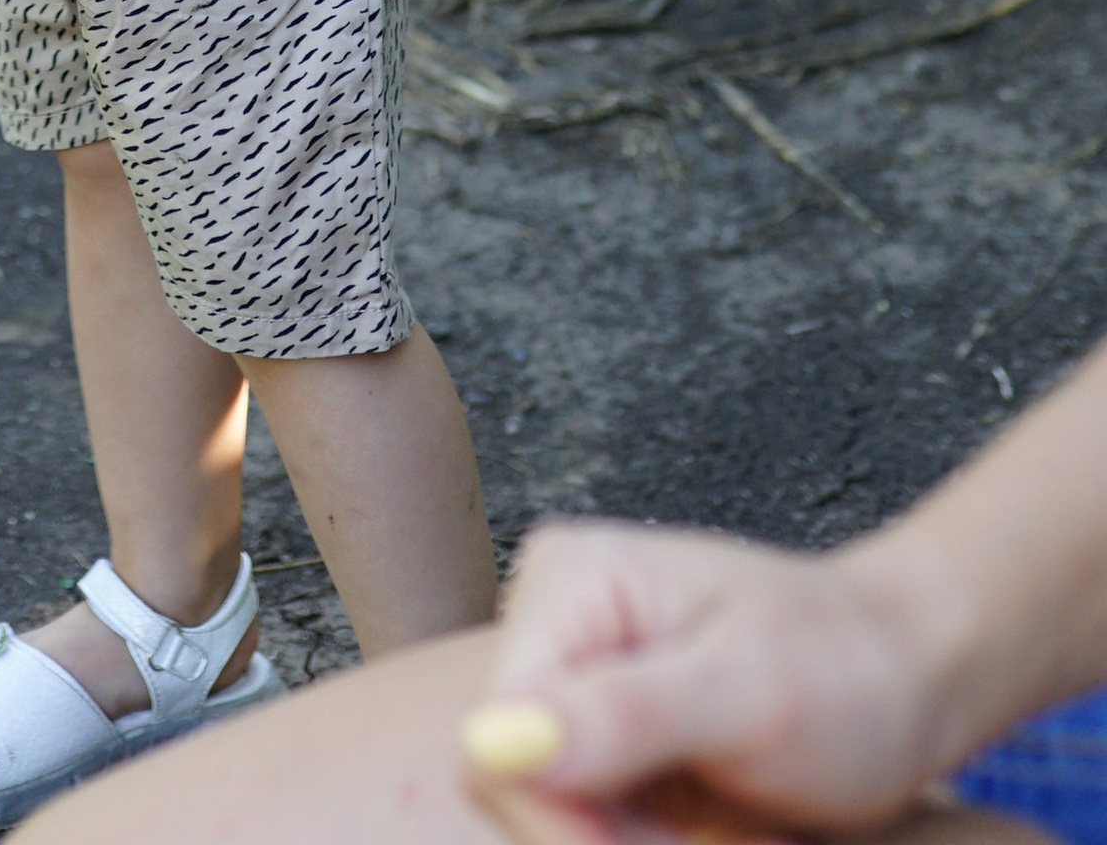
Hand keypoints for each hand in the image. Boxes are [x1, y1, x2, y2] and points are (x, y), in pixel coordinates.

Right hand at [463, 522, 939, 837]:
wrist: (911, 677)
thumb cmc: (847, 668)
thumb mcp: (744, 696)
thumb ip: (620, 716)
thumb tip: (491, 743)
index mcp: (568, 584)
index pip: (497, 743)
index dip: (565, 822)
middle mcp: (552, 624)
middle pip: (514, 784)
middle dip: (606, 839)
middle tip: (707, 844)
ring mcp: (575, 680)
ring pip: (548, 814)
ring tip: (720, 834)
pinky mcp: (602, 734)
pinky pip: (583, 821)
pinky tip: (708, 834)